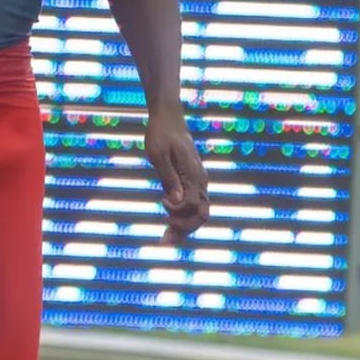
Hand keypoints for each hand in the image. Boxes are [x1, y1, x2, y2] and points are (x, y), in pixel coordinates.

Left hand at [144, 107, 208, 245]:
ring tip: (166, 238)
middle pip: (200, 214)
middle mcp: (200, 180)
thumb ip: (168, 178)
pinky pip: (193, 205)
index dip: (177, 210)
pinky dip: (184, 218)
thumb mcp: (159, 154)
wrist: (168, 118)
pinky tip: (170, 224)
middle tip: (164, 240)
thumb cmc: (160, 134)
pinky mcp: (192, 181)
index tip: (162, 202)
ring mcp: (198, 182)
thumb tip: (175, 201)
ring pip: (199, 213)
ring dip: (185, 228)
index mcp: (193, 174)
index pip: (191, 204)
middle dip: (184, 229)